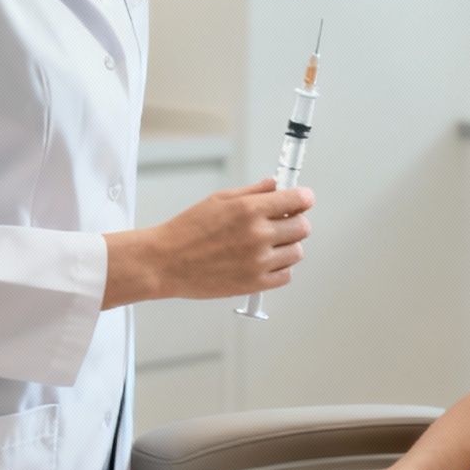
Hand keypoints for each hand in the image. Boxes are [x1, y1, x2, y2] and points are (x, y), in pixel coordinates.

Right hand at [147, 177, 312, 300]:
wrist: (166, 262)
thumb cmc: (187, 230)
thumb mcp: (219, 200)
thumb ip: (252, 192)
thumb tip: (275, 185)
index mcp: (249, 209)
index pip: (298, 200)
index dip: (303, 198)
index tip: (302, 199)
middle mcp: (258, 235)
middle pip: (302, 227)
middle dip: (295, 221)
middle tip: (282, 222)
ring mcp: (258, 261)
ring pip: (297, 252)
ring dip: (288, 246)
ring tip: (268, 244)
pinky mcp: (254, 284)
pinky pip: (286, 275)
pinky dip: (280, 268)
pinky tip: (264, 261)